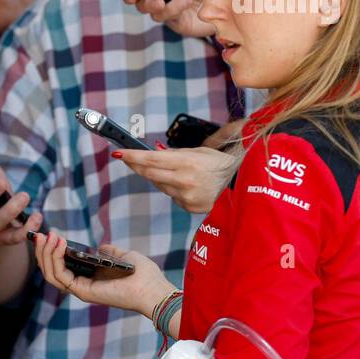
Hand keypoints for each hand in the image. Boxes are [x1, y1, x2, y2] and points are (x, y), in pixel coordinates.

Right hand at [31, 229, 171, 315]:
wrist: (154, 289)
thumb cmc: (144, 275)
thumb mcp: (124, 256)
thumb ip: (110, 252)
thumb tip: (100, 247)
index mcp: (90, 280)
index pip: (62, 268)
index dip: (52, 253)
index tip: (49, 236)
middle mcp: (82, 286)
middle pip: (51, 271)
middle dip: (43, 252)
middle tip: (42, 235)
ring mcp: (81, 290)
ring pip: (51, 274)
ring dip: (46, 254)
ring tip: (48, 237)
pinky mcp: (83, 291)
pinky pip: (60, 275)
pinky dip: (55, 259)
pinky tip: (59, 244)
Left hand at [113, 146, 236, 213]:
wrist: (240, 184)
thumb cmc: (218, 164)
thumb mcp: (198, 152)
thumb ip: (174, 154)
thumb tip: (152, 153)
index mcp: (187, 163)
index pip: (151, 160)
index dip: (132, 157)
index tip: (119, 153)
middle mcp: (185, 181)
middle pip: (149, 174)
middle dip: (137, 166)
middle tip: (129, 159)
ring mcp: (186, 197)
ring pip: (161, 186)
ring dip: (160, 178)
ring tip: (178, 172)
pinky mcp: (189, 207)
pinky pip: (173, 196)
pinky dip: (174, 189)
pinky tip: (189, 186)